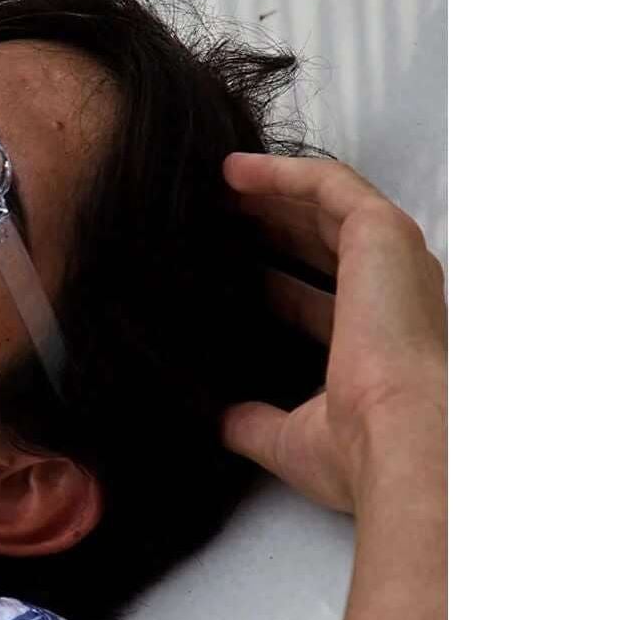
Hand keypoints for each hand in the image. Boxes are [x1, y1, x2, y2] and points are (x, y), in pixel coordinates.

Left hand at [219, 149, 445, 518]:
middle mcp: (396, 295)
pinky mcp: (383, 232)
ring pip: (328, 207)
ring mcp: (394, 260)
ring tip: (221, 186)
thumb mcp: (293, 438)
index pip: (322, 299)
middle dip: (273, 228)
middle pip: (325, 245)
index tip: (229, 273)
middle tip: (219, 220)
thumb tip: (222, 423)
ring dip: (275, 194)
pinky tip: (235, 172)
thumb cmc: (361, 448)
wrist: (400, 438)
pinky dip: (283, 173)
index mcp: (382, 342)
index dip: (276, 283)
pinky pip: (330, 184)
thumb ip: (257, 423)